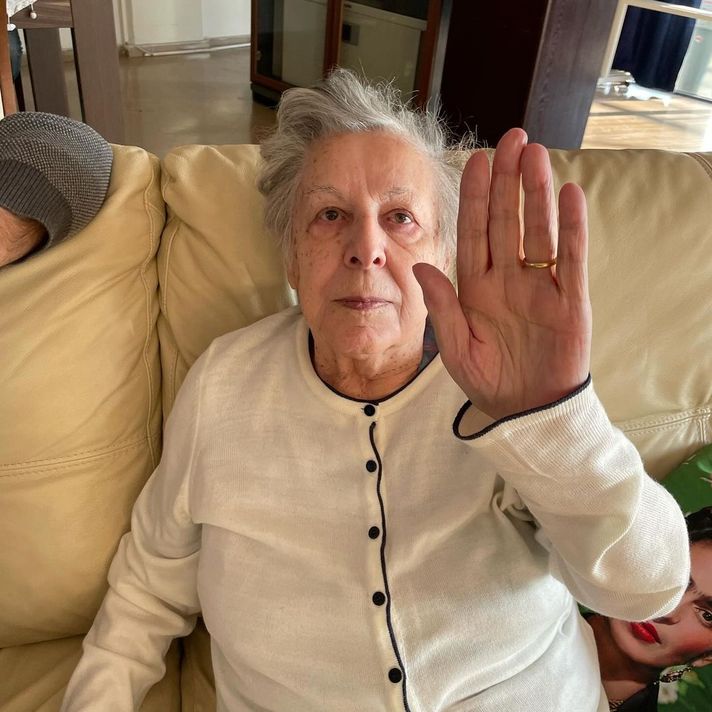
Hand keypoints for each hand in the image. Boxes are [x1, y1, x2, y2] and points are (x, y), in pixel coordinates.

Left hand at [413, 128, 591, 420]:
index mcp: (476, 287)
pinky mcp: (569, 300)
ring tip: (535, 154)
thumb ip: (441, 307)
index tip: (475, 160)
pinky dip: (571, 227)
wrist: (526, 410)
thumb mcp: (456, 348)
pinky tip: (568, 194)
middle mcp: (508, 278)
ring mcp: (540, 286)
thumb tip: (419, 265)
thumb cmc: (489, 381)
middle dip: (506, 180)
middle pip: (506, 220)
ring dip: (536, 192)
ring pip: (538, 229)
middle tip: (510, 138)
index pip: (474, 232)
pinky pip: (571, 257)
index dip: (475, 197)